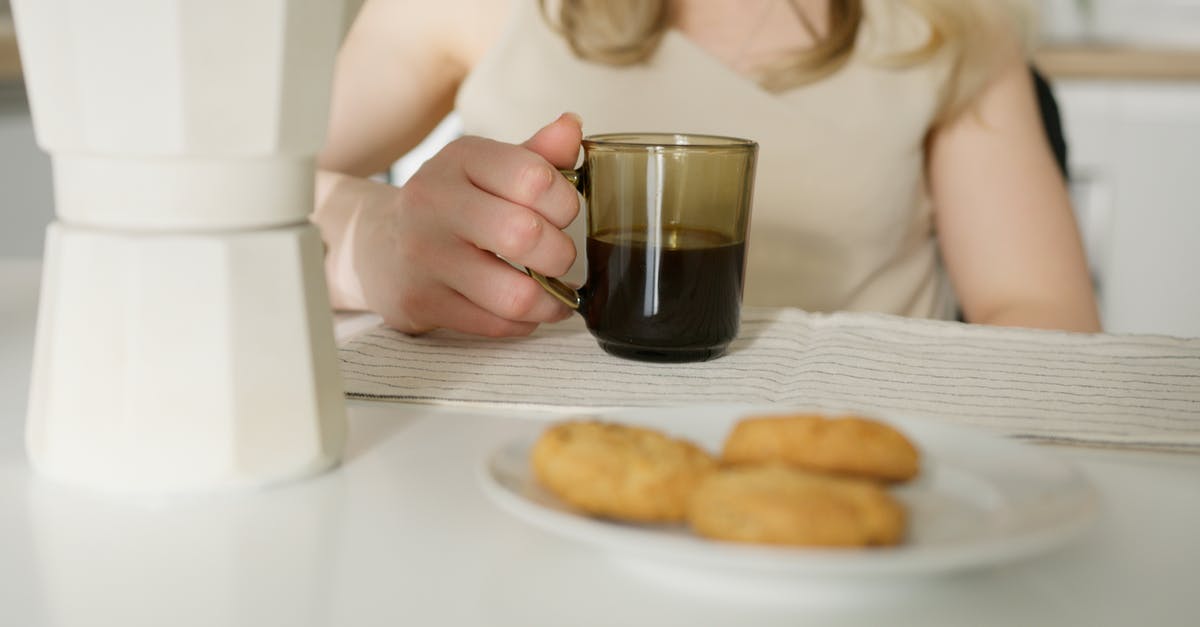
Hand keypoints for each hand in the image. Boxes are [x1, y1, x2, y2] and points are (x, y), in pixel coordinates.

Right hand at [320, 113, 583, 335]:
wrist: (381, 245)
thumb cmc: (454, 206)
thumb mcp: (491, 170)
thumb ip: (538, 154)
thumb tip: (572, 126)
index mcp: (461, 159)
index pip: (535, 178)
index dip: (566, 203)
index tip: (562, 215)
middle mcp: (434, 201)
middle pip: (525, 236)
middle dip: (560, 255)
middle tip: (559, 258)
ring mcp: (423, 254)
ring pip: (514, 294)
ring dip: (550, 302)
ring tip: (555, 295)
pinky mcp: (420, 300)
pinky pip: (494, 324)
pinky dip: (523, 323)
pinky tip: (524, 311)